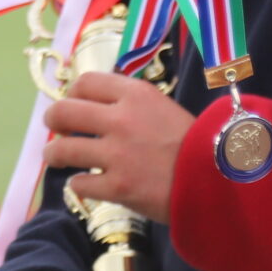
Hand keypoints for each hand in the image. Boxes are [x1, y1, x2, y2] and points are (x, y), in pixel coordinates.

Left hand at [40, 71, 196, 223]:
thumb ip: (130, 104)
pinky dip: (79, 184)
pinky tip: (85, 184)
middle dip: (53, 120)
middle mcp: (121, 120)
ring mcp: (117, 155)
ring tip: (55, 159)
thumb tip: (95, 106)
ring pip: (63, 150)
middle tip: (55, 129)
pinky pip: (79, 184)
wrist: (218, 180)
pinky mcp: (117, 188)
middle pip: (64, 112)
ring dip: (54, 155)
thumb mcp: (162, 107)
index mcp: (134, 94)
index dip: (71, 93)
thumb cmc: (194, 143)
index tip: (72, 103)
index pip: (84, 83)